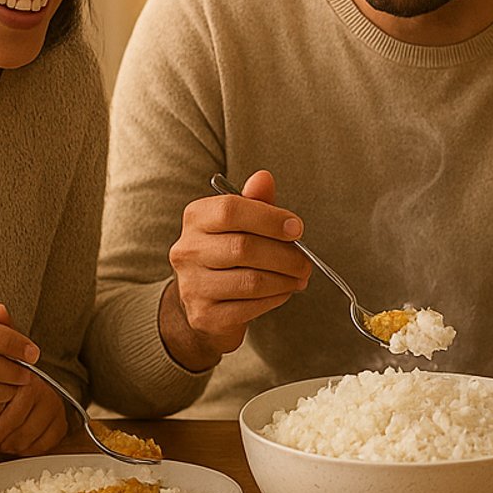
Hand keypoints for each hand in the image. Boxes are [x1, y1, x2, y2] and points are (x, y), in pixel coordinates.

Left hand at [0, 372, 69, 458]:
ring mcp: (54, 406)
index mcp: (22, 379)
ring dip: (12, 446)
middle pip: (22, 428)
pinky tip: (16, 445)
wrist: (22, 385)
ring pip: (32, 439)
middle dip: (1, 442)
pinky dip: (28, 450)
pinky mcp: (61, 422)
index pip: (11, 411)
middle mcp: (43, 389)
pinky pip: (45, 445)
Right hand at [162, 169, 310, 369]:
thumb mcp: (241, 224)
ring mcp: (192, 285)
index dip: (269, 218)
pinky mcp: (204, 315)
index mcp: (196, 218)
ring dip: (285, 280)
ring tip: (298, 278)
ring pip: (250, 281)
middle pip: (244, 248)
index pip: (230, 209)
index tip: (296, 228)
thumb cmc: (229, 256)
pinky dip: (275, 299)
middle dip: (285, 256)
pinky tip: (282, 292)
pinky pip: (249, 307)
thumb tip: (263, 177)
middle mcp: (187, 250)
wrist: (204, 304)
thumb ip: (255, 202)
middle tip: (305, 262)